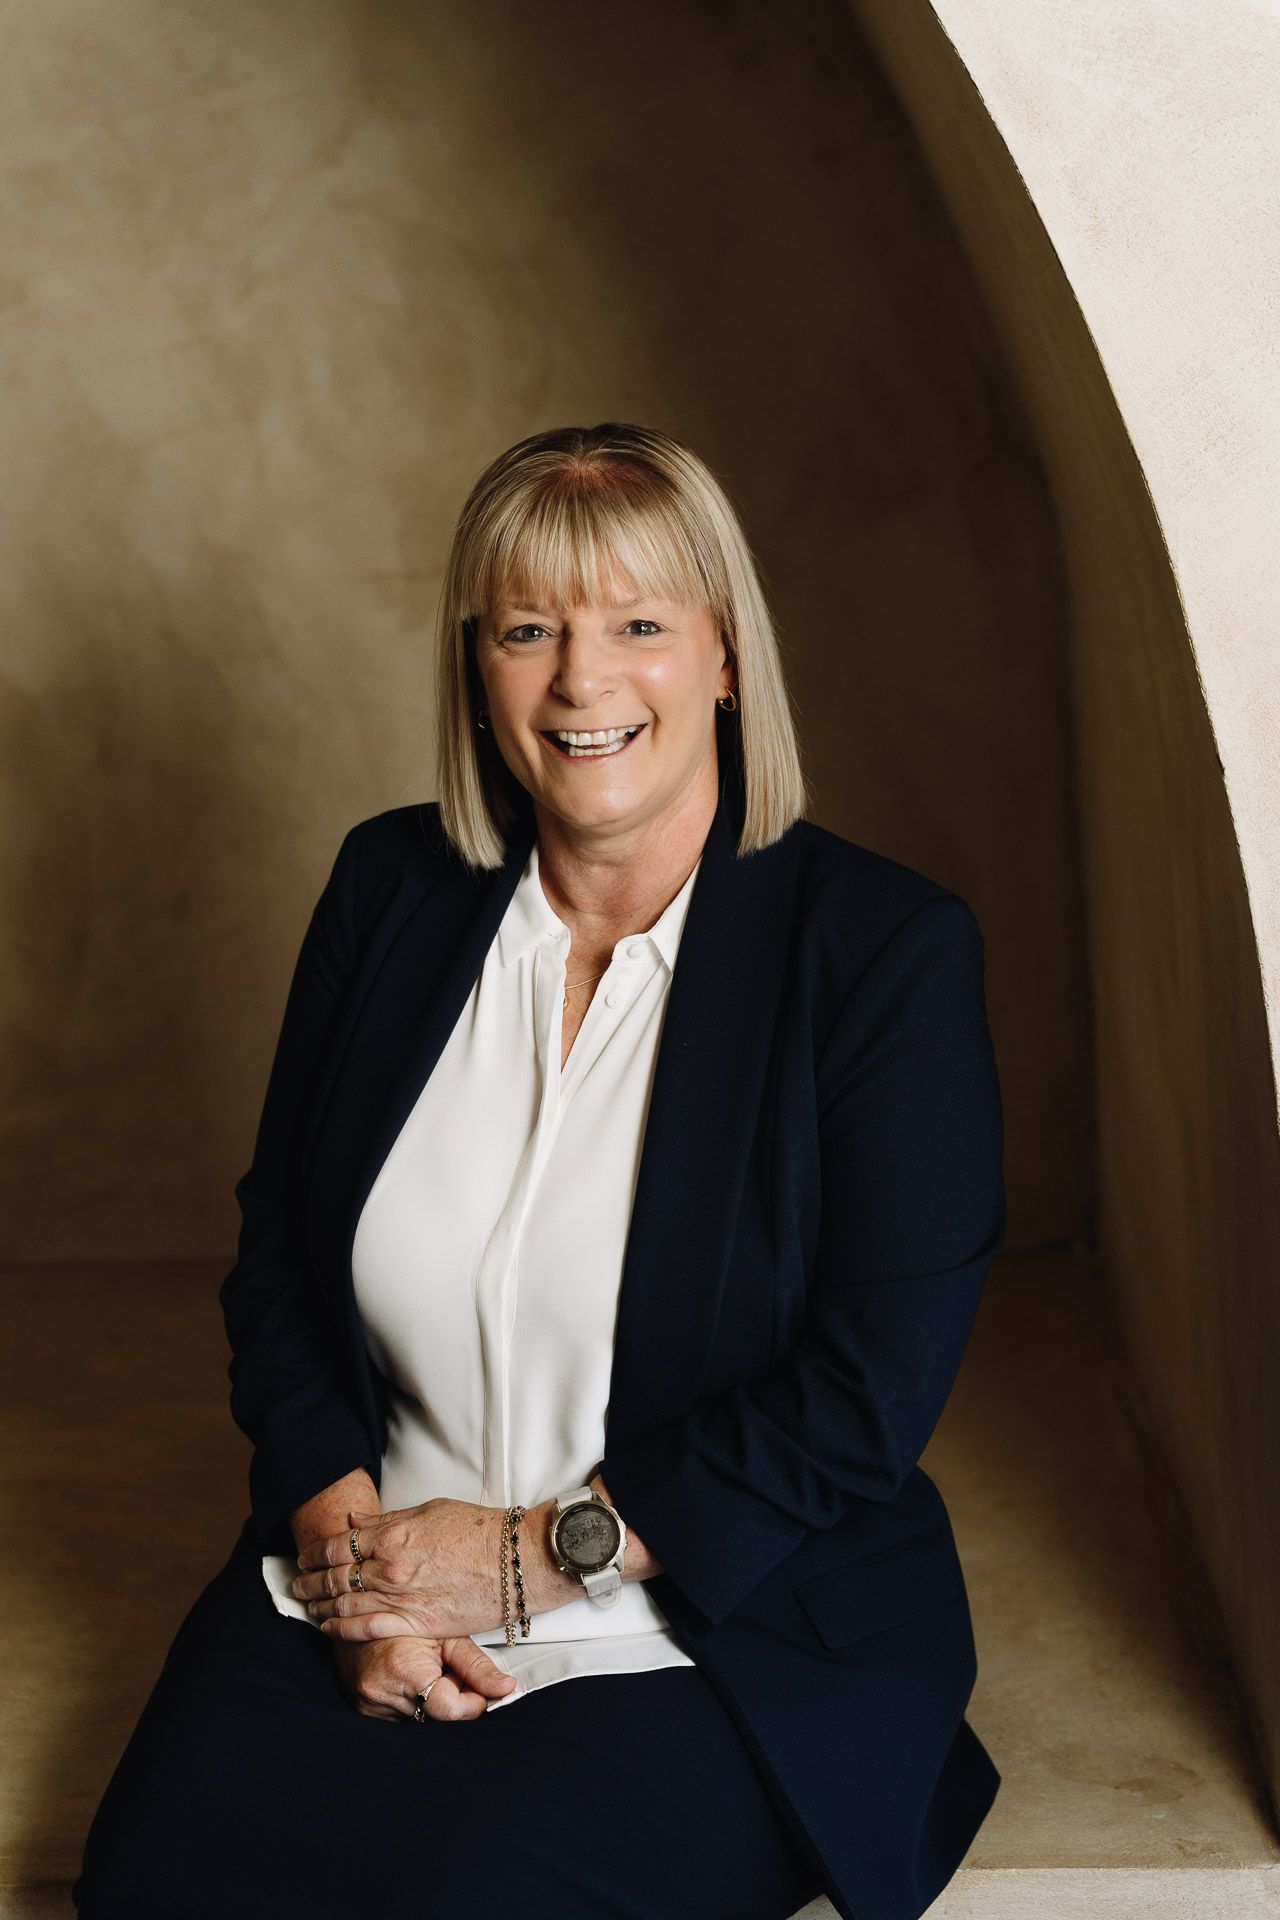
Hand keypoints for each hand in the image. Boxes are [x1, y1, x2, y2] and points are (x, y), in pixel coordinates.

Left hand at [292, 1499, 510, 1642]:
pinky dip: (341, 1630)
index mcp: (391, 1537)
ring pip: (344, 1606)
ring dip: (320, 1605)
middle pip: (335, 1578)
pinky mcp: (416, 1625)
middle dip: (310, 1580)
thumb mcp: (429, 1511)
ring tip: (307, 1605)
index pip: (337, 1546)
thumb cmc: (478, 1530)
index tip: (306, 1556)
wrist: (515, 1561)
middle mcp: (389, 1570)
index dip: (315, 1553)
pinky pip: (368, 1630)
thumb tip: (354, 1522)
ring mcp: (401, 1600)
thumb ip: (387, 1521)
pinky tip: (328, 1627)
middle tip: (297, 1581)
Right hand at [328, 1632, 517, 1721]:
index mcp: (403, 1668)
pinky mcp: (362, 1709)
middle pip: (435, 1717)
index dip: (471, 1703)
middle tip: (450, 1672)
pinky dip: (412, 1703)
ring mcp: (367, 1703)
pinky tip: (410, 1678)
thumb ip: (477, 1665)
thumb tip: (507, 1688)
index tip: (479, 1692)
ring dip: (431, 1703)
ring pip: (419, 1719)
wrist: (357, 1608)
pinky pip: (400, 1717)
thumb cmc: (408, 1614)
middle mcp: (381, 1691)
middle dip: (451, 1700)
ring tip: (427, 1669)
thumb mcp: (446, 1632)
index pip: (450, 1711)